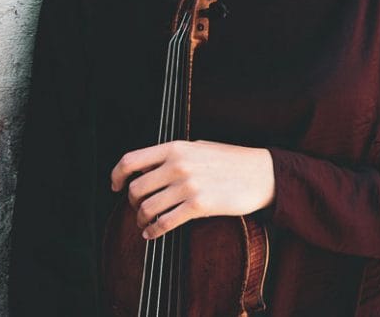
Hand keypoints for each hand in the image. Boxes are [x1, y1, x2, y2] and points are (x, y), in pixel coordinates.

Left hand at [110, 140, 274, 239]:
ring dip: (141, 219)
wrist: (263, 174)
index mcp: (176, 148)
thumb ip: (174, 156)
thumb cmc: (233, 161)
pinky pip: (164, 222)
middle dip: (132, 202)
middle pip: (136, 189)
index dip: (116, 176)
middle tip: (139, 208)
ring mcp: (188, 185)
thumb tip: (147, 169)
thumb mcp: (200, 147)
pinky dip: (154, 231)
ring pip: (147, 207)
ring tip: (146, 223)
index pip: (131, 161)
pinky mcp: (199, 205)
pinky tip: (153, 233)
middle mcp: (178, 165)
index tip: (115, 186)